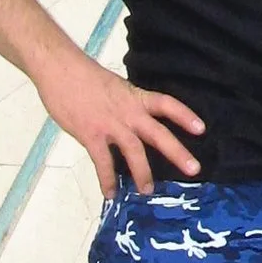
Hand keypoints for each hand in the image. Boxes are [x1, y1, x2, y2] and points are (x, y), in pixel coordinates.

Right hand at [34, 51, 204, 196]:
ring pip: (134, 151)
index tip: (201, 129)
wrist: (60, 69)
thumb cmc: (84, 76)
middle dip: (177, 152)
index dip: (184, 116)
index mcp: (135, 97)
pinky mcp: (91, 135)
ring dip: (143, 173)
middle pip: (158, 133)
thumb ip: (125, 105)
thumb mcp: (114, 87)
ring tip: (148, 191)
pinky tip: (110, 193)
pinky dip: (107, 180)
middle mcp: (128, 112)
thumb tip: (131, 122)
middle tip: (194, 169)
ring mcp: (111, 124)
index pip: (166, 104)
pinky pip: (103, 162)